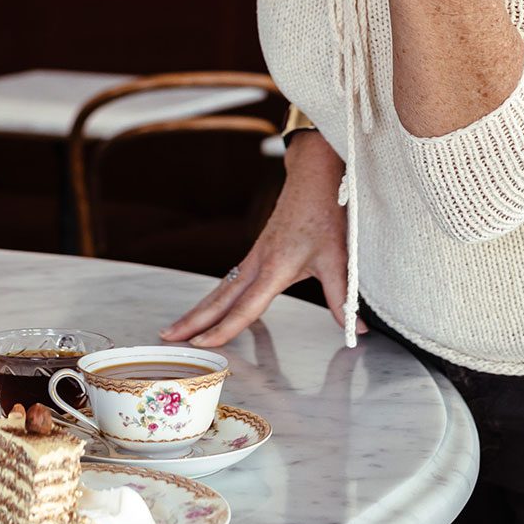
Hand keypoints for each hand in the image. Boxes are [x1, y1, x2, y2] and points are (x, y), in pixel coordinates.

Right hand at [159, 132, 363, 346]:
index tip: (203, 346)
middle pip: (220, 298)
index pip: (246, 307)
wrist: (313, 177)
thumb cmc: (325, 214)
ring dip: (197, 310)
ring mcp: (254, 256)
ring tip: (175, 329)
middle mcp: (258, 263)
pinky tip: (208, 308)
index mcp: (275, 267)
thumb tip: (357, 329)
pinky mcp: (256, 252)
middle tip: (166, 339)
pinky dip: (213, 297)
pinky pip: (229, 279)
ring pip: (220, 289)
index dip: (224, 329)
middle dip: (193, 321)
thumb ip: (344, 297)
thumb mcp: (338, 257)